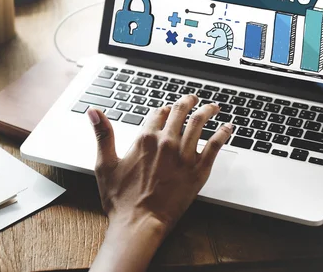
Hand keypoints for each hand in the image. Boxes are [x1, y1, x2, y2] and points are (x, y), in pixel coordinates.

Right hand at [88, 95, 232, 271]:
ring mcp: (184, 156)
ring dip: (207, 111)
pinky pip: (215, 146)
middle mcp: (166, 143)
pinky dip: (223, 133)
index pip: (157, 113)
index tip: (166, 109)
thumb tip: (93, 111)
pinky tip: (228, 127)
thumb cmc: (120, 199)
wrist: (139, 223)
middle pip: (180, 112)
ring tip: (213, 107)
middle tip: (193, 99)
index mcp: (145, 139)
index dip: (162, 109)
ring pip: (199, 123)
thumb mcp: (105, 164)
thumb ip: (103, 134)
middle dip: (187, 102)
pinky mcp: (198, 171)